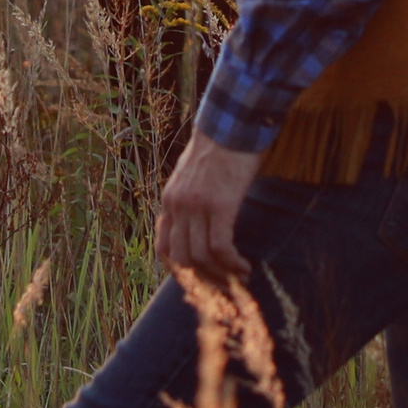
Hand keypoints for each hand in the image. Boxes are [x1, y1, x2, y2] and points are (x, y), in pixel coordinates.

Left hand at [154, 132, 263, 280]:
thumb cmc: (221, 147)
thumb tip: (199, 220)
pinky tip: (244, 266)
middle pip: (181, 258)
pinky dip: (232, 263)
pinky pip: (220, 247)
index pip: (163, 247)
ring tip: (239, 277)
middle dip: (202, 278)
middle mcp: (177, 205)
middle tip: (223, 285)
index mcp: (169, 200)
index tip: (200, 278)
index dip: (179, 270)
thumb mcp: (194, 175)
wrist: (233, 123)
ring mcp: (196, 206)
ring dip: (220, 274)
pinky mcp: (220, 205)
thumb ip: (190, 198)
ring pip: (200, 257)